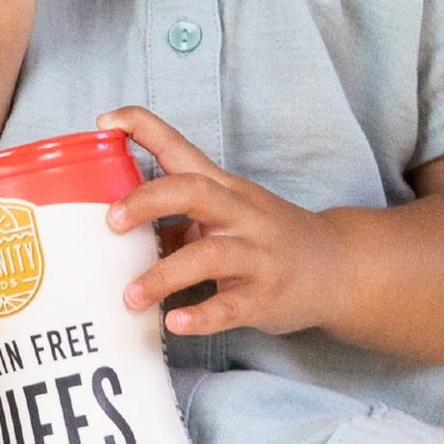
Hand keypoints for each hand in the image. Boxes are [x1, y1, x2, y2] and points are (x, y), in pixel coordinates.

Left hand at [97, 106, 351, 336]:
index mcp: (222, 186)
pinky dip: (201, 315)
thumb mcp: (225, 213)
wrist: (339, 267)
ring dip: (164, 275)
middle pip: (194, 190)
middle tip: (110, 221)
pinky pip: (231, 306)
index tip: (105, 122)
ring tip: (129, 296)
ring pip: (209, 254)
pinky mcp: (266, 297)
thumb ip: (176, 216)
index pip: (179, 145)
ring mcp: (256, 254)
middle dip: (148, 200)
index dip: (142, 128)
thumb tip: (113, 228)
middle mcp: (240, 212)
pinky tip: (174, 321)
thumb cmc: (265, 236)